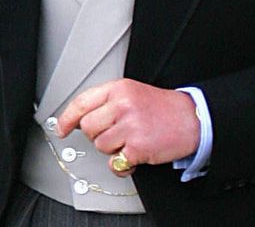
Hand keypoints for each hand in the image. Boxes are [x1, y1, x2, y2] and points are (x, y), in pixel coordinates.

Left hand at [56, 79, 199, 176]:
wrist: (193, 118)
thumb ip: (109, 102)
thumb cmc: (165, 108)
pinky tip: (135, 154)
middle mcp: (123, 105)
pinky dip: (123, 164)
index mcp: (120, 89)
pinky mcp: (137, 147)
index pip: (82, 102)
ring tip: (131, 140)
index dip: (67, 118)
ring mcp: (130, 126)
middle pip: (88, 127)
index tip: (61, 127)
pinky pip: (115, 163)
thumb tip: (79, 119)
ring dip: (113, 149)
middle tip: (116, 132)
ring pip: (100, 146)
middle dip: (98, 134)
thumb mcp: (135, 93)